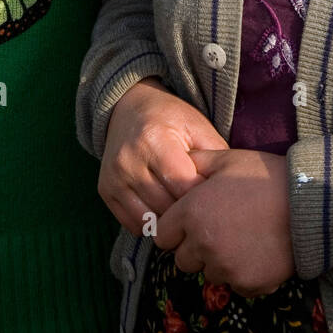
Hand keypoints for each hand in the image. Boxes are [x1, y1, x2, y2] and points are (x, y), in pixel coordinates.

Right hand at [99, 79, 228, 235]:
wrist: (128, 107)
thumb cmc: (169, 118)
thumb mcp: (196, 126)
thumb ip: (214, 157)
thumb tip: (227, 194)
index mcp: (154, 140)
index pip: (184, 187)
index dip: (204, 196)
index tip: (214, 195)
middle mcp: (129, 160)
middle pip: (167, 208)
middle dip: (188, 211)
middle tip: (202, 207)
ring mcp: (114, 178)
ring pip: (150, 222)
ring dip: (170, 222)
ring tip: (184, 211)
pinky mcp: (106, 190)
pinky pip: (134, 225)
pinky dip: (152, 224)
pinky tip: (164, 210)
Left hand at [154, 147, 294, 297]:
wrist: (309, 202)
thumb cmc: (265, 176)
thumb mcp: (226, 158)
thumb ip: (195, 163)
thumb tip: (179, 164)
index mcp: (191, 213)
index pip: (162, 236)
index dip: (176, 228)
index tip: (192, 221)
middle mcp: (203, 245)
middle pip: (183, 260)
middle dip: (195, 247)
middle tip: (219, 228)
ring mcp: (226, 268)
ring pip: (209, 273)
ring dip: (219, 261)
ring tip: (242, 237)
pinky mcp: (249, 284)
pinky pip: (236, 285)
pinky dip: (243, 274)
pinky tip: (257, 251)